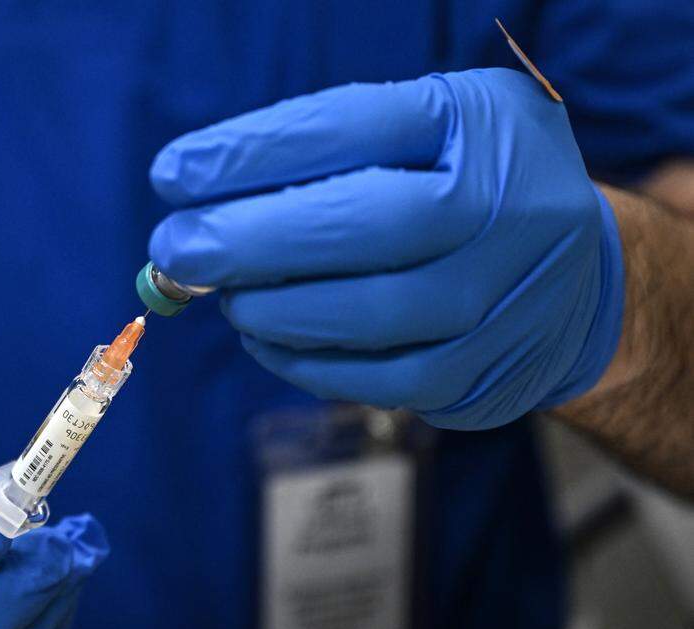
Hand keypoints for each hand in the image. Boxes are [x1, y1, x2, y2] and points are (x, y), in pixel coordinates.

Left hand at [148, 68, 623, 429]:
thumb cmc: (465, 185)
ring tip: (222, 295)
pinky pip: (381, 381)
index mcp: (477, 124)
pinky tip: (265, 338)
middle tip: (176, 249)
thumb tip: (199, 198)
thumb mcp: (419, 133)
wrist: (579, 274)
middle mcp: (505, 206)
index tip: (173, 174)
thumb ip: (325, 155)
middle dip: (253, 240)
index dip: (254, 153)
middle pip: (370, 224)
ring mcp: (503, 296)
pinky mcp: (485, 372)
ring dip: (275, 308)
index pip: (355, 129)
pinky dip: (307, 362)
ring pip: (373, 314)